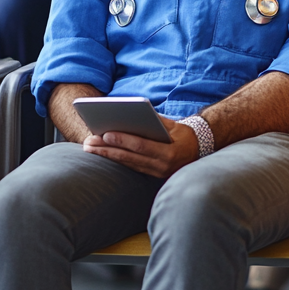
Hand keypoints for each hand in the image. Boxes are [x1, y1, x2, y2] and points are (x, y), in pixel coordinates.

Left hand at [82, 115, 198, 177]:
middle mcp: (162, 166)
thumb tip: (133, 112)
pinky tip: (102, 154)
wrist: (199, 152)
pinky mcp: (151, 176)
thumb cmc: (183, 134)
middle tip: (89, 143)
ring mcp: (156, 173)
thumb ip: (154, 121)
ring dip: (107, 156)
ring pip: (127, 164)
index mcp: (169, 152)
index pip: (142, 146)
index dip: (123, 140)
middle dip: (107, 150)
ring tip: (90, 148)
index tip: (106, 134)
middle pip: (129, 158)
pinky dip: (116, 160)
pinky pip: (130, 167)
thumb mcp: (173, 125)